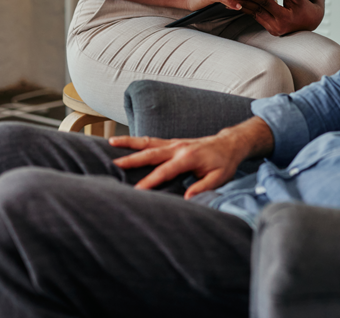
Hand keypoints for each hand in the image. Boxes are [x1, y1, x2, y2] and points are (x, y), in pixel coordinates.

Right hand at [109, 130, 249, 198]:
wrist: (229, 143)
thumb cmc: (224, 162)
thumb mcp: (220, 177)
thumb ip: (203, 187)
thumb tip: (187, 198)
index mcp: (189, 157)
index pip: (165, 171)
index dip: (151, 181)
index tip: (136, 190)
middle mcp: (178, 147)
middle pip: (151, 153)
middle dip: (132, 159)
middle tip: (114, 164)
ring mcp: (174, 143)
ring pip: (148, 142)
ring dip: (129, 142)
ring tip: (110, 142)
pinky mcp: (172, 142)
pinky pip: (152, 141)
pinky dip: (136, 141)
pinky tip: (123, 142)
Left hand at [238, 0, 326, 36]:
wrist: (311, 22)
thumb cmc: (305, 8)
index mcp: (284, 18)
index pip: (266, 5)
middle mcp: (277, 27)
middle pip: (257, 11)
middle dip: (245, 2)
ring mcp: (273, 30)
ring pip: (256, 16)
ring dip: (245, 7)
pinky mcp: (270, 30)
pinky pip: (258, 19)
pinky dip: (251, 11)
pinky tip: (243, 4)